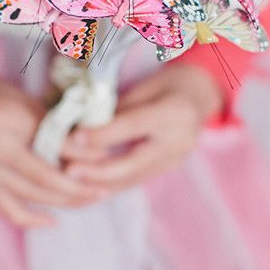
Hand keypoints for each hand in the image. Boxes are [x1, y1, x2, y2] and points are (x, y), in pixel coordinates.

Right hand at [0, 71, 99, 227]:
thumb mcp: (25, 101)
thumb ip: (54, 127)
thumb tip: (93, 153)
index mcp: (5, 119)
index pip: (51, 143)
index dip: (82, 154)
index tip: (105, 157)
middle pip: (43, 177)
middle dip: (78, 187)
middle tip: (104, 188)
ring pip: (31, 196)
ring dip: (64, 202)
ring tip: (89, 199)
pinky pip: (9, 209)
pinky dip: (32, 219)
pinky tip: (54, 221)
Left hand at [61, 64, 223, 193]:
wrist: (200, 96)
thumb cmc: (168, 83)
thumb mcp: (144, 87)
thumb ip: (119, 109)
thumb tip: (83, 127)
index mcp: (175, 111)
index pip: (133, 126)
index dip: (103, 134)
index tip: (75, 138)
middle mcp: (180, 139)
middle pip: (134, 162)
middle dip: (98, 171)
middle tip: (70, 171)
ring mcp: (177, 159)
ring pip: (134, 177)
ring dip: (101, 182)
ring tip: (73, 181)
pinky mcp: (170, 168)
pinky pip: (138, 179)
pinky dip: (113, 183)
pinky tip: (91, 186)